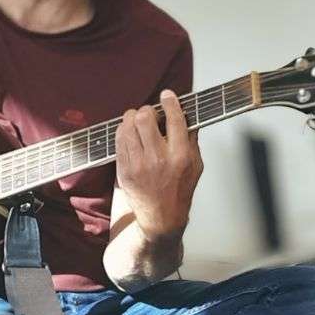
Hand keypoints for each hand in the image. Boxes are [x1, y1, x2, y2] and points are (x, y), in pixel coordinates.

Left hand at [115, 90, 203, 239]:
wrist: (161, 218)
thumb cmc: (179, 191)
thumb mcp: (196, 166)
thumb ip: (192, 140)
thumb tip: (188, 116)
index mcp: (180, 156)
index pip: (175, 119)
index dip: (170, 102)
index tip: (167, 96)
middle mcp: (159, 159)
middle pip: (145, 118)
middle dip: (147, 110)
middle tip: (150, 114)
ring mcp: (139, 165)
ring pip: (128, 126)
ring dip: (132, 118)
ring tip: (137, 122)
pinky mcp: (124, 170)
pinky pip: (119, 140)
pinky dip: (123, 132)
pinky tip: (130, 134)